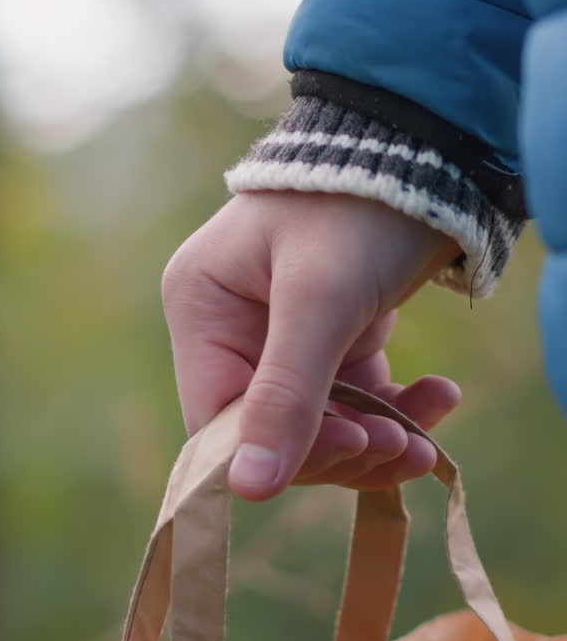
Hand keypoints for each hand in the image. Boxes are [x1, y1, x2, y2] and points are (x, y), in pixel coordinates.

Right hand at [162, 191, 460, 500]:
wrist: (423, 151)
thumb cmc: (356, 209)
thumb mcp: (321, 300)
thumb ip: (285, 393)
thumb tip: (246, 489)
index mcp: (201, 307)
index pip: (218, 418)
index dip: (279, 450)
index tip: (352, 445)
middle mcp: (230, 326)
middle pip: (270, 431)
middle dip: (341, 447)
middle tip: (401, 446)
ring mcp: (282, 336)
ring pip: (320, 425)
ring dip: (376, 438)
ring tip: (425, 437)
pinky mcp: (332, 339)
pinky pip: (355, 400)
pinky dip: (396, 410)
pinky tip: (438, 397)